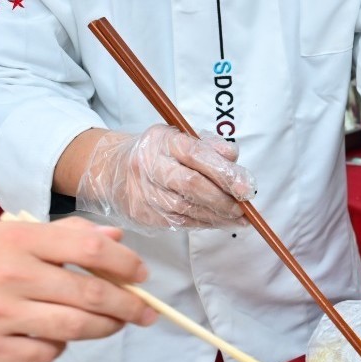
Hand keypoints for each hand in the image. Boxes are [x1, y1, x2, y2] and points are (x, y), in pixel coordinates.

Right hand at [0, 218, 158, 361]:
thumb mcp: (15, 236)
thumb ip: (67, 236)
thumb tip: (118, 241)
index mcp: (20, 240)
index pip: (90, 248)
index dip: (126, 264)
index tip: (142, 276)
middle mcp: (10, 275)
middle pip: (90, 295)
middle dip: (128, 306)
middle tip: (145, 313)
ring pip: (75, 328)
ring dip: (104, 328)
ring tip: (113, 325)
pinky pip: (46, 354)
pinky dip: (62, 347)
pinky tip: (57, 337)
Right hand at [75, 126, 255, 229]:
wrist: (115, 169)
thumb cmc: (158, 152)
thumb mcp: (181, 138)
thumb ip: (210, 146)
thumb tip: (234, 160)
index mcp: (163, 140)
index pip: (196, 155)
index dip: (224, 172)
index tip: (246, 187)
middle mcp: (150, 165)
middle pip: (191, 185)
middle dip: (223, 199)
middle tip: (244, 207)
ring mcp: (144, 192)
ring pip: (186, 209)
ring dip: (217, 216)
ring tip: (238, 217)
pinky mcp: (143, 213)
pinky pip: (179, 222)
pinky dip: (203, 223)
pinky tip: (219, 222)